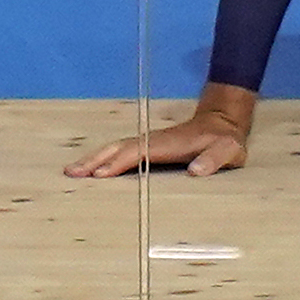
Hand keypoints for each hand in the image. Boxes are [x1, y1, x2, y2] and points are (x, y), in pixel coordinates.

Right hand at [66, 90, 255, 178]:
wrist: (222, 123)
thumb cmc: (224, 141)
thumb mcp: (228, 150)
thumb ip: (214, 159)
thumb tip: (196, 171)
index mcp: (167, 144)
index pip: (138, 153)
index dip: (119, 163)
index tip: (99, 175)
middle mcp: (152, 141)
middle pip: (118, 148)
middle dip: (95, 160)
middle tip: (71, 173)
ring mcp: (148, 143)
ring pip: (115, 149)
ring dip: (93, 159)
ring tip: (71, 171)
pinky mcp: (147, 147)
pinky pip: (120, 152)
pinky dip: (102, 159)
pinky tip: (90, 169)